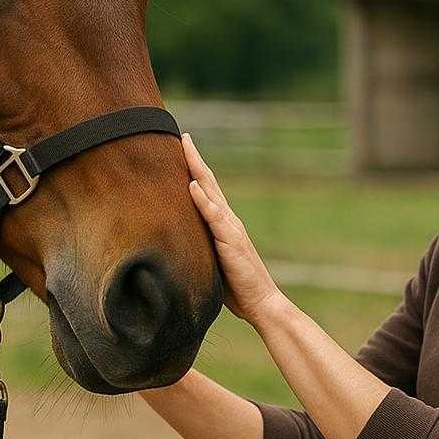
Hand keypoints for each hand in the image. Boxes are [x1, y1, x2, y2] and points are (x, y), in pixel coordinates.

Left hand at [182, 132, 283, 325]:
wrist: (261, 302)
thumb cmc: (236, 286)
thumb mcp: (212, 260)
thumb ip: (200, 246)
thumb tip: (178, 242)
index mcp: (222, 224)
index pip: (205, 190)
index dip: (194, 169)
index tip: (181, 149)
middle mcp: (228, 220)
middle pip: (209, 182)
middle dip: (195, 158)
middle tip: (182, 136)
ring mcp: (230, 229)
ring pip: (211, 192)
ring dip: (197, 169)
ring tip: (186, 148)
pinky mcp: (230, 242)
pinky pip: (214, 217)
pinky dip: (203, 200)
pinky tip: (192, 185)